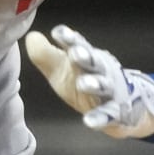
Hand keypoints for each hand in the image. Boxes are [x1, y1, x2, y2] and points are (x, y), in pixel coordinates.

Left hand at [25, 24, 153, 139]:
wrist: (122, 106)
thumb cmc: (84, 81)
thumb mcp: (61, 69)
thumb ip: (45, 55)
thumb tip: (31, 37)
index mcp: (87, 58)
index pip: (78, 45)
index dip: (69, 39)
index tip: (58, 32)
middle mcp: (100, 71)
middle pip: (93, 62)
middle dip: (85, 57)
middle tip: (75, 52)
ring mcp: (110, 91)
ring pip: (103, 86)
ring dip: (94, 84)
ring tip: (84, 83)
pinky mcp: (116, 112)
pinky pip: (107, 115)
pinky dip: (99, 118)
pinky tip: (89, 121)